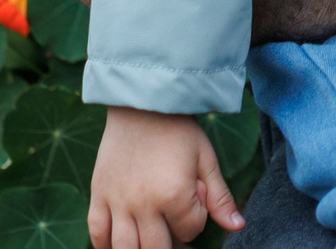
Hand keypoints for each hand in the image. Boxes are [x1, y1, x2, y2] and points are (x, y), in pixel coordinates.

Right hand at [88, 108, 241, 248]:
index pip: (190, 231)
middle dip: (171, 243)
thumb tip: (238, 227)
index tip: (193, 196)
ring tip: (149, 239)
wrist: (142, 102)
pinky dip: (105, 244)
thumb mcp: (206, 159)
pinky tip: (118, 243)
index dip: (196, 218)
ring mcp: (118, 201)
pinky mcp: (98, 194)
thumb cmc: (179, 129)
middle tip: (173, 227)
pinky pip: (97, 232)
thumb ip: (220, 198)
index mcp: (174, 195)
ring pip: (124, 248)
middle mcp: (143, 203)